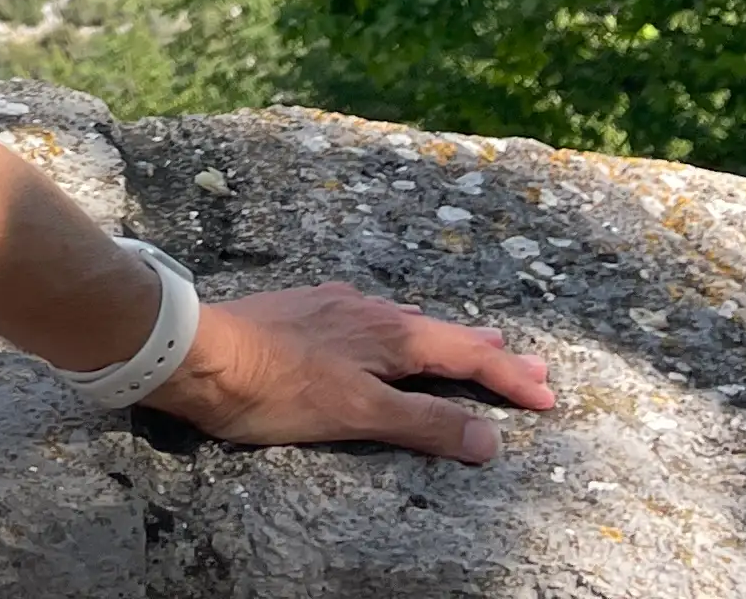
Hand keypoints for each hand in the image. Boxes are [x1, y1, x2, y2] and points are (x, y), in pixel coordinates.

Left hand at [145, 282, 556, 458]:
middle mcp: (372, 311)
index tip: (547, 397)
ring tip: (474, 344)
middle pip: (445, 334)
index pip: (468, 355)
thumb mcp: (358, 415)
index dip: (510, 378)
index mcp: (392, 335)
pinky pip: (373, 318)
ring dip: (448, 340)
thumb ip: (425, 425)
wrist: (197, 351)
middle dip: (490, 355)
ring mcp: (336, 307)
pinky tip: (387, 330)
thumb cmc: (276, 388)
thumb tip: (490, 438)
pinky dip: (403, 332)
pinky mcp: (305, 311)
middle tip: (530, 368)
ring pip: (409, 324)